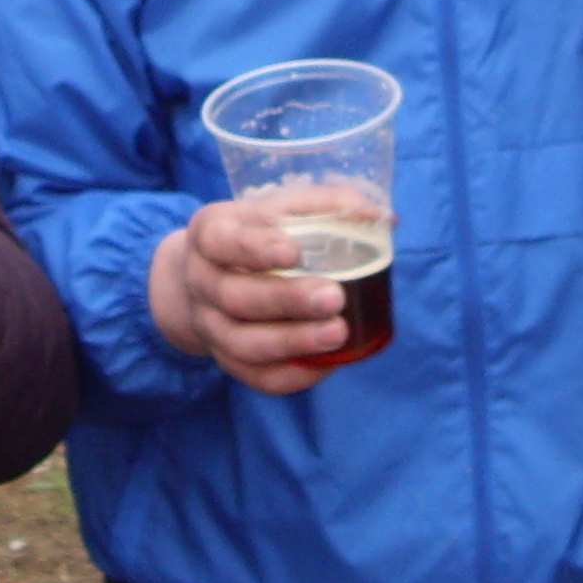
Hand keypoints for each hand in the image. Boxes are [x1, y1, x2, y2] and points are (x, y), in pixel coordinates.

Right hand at [148, 199, 350, 393]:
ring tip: (338, 333)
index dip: (254, 249)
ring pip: (243, 344)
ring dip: (292, 342)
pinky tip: (328, 363)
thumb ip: (326, 205)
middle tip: (334, 297)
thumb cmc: (258, 233)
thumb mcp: (278, 207)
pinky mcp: (226, 359)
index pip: (220, 241)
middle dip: (286, 300)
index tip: (294, 252)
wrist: (211, 273)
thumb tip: (381, 217)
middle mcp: (202, 281)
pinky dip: (292, 375)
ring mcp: (210, 325)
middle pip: (235, 297)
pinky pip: (255, 377)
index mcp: (210, 233)